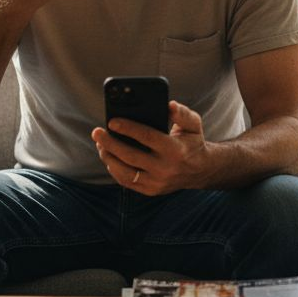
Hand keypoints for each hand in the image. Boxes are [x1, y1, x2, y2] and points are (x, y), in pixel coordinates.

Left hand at [91, 101, 210, 194]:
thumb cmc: (192, 142)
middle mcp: (165, 168)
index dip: (128, 128)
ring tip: (99, 144)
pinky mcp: (150, 191)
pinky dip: (114, 169)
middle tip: (96, 132)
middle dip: (110, 143)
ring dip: (108, 158)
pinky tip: (108, 156)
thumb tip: (169, 105)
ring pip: (125, 172)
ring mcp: (157, 183)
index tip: (112, 121)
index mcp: (175, 150)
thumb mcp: (193, 124)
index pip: (147, 137)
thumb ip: (182, 113)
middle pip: (130, 156)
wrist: (200, 170)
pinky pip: (127, 182)